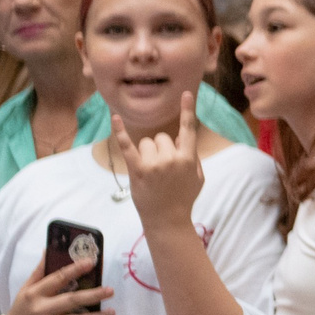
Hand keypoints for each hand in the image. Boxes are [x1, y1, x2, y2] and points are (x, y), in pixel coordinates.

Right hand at [0, 257, 114, 314]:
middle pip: (72, 301)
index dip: (75, 269)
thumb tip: (48, 249)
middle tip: (110, 291)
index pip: (57, 278)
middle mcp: (41, 310)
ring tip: (112, 312)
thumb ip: (39, 272)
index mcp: (34, 294)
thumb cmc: (21, 311)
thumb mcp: (25, 289)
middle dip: (94, 295)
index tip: (91, 262)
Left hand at [114, 92, 205, 229]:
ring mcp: (153, 164)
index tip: (186, 93)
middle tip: (162, 169)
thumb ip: (193, 157)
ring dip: (147, 153)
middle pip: (162, 138)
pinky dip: (120, 131)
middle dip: (161, 149)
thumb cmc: (184, 199)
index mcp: (188, 159)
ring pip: (147, 143)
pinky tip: (115, 117)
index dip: (188, 110)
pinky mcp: (137, 169)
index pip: (188, 130)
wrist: (168, 220)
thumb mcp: (198, 178)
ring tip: (151, 172)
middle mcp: (171, 158)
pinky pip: (127, 145)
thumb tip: (180, 142)